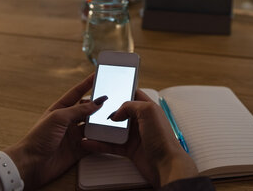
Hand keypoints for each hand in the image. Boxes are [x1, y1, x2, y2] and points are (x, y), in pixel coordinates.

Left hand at [1, 74, 105, 189]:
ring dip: (100, 123)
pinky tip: (108, 136)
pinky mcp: (78, 149)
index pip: (77, 93)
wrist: (31, 164)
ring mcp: (73, 135)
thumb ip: (78, 110)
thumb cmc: (38, 138)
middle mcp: (67, 121)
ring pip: (92, 126)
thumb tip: (96, 102)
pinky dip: (100, 139)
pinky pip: (93, 142)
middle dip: (98, 105)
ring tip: (113, 118)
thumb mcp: (58, 118)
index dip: (87, 84)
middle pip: (87, 110)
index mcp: (60, 109)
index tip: (97, 75)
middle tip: (111, 100)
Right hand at [82, 90, 197, 187]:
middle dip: (105, 110)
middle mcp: (141, 120)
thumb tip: (115, 114)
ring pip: (113, 128)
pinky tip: (89, 142)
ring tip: (86, 124)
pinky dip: (99, 144)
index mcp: (147, 108)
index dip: (120, 90)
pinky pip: (110, 145)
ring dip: (99, 127)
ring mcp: (134, 135)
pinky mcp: (129, 149)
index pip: (132, 94)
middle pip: (119, 111)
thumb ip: (130, 106)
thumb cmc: (163, 138)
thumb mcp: (148, 111)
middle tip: (91, 107)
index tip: (106, 88)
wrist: (166, 165)